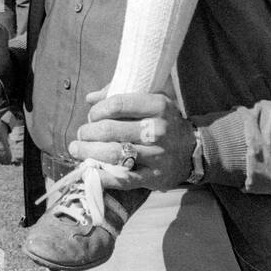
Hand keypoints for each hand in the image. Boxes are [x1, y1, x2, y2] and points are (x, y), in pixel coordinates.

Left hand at [69, 91, 193, 192]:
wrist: (192, 150)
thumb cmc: (165, 120)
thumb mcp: (153, 98)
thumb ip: (121, 92)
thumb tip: (91, 98)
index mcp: (158, 105)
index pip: (117, 104)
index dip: (97, 111)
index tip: (92, 116)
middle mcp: (158, 130)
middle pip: (110, 130)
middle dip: (87, 132)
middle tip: (81, 134)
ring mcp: (156, 155)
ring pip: (112, 154)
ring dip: (88, 152)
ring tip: (77, 149)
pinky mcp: (154, 177)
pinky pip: (123, 179)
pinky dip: (102, 177)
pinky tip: (89, 172)